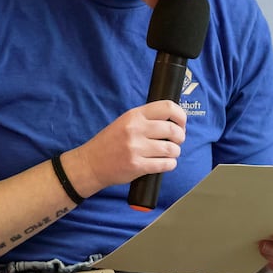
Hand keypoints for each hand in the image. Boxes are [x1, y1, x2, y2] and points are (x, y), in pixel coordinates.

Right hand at [65, 101, 186, 192]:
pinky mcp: (137, 165)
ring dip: (175, 153)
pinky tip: (163, 163)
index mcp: (134, 115)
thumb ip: (147, 120)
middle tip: (175, 142)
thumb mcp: (125, 122)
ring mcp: (135, 147)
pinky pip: (167, 164)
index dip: (181, 116)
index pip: (167, 107)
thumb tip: (175, 121)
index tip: (181, 124)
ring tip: (167, 154)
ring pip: (172, 149)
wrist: (91, 163)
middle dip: (180, 137)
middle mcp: (135, 129)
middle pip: (173, 129)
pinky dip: (170, 164)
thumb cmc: (111, 143)